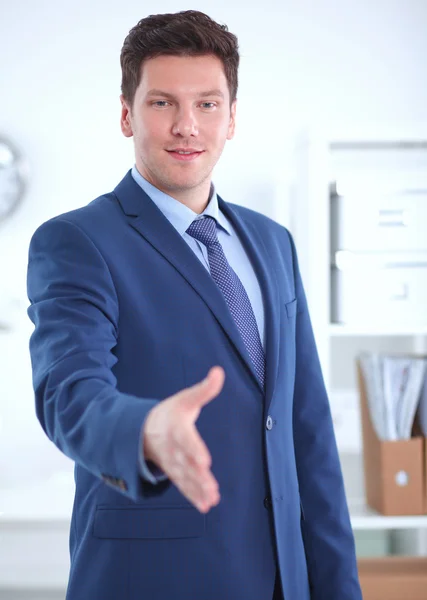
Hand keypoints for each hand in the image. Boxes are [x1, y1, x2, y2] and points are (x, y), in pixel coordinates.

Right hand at [142, 366, 224, 512]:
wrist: (143, 429)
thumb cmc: (170, 412)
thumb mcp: (186, 399)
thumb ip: (204, 389)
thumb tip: (219, 371)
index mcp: (176, 428)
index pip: (186, 440)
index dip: (194, 450)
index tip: (205, 461)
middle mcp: (173, 448)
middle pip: (186, 463)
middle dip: (198, 476)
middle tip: (211, 488)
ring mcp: (172, 462)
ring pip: (185, 478)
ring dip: (197, 489)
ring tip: (212, 499)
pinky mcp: (174, 472)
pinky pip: (183, 486)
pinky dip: (193, 496)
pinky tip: (206, 505)